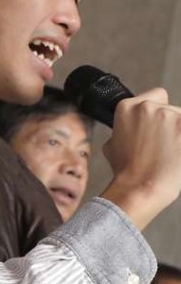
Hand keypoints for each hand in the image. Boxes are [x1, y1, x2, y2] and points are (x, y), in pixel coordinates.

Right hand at [100, 89, 180, 228]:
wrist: (141, 188)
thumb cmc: (127, 171)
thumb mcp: (111, 145)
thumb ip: (123, 129)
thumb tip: (130, 128)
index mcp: (127, 107)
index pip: (155, 95)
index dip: (158, 112)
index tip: (158, 126)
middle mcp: (149, 107)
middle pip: (171, 108)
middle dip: (170, 124)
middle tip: (163, 145)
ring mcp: (171, 115)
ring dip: (180, 133)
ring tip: (171, 153)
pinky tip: (178, 153)